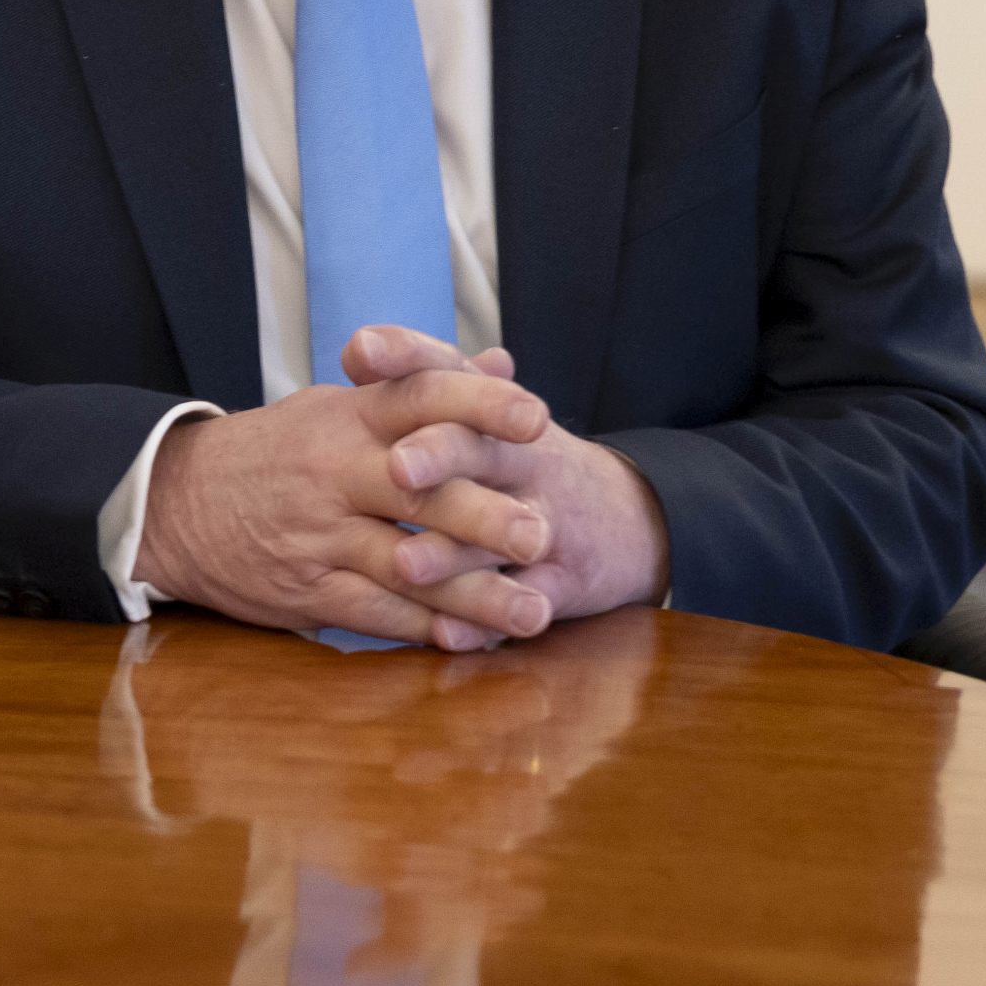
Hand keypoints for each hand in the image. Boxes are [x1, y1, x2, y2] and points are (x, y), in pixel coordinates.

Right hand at [135, 330, 560, 647]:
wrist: (176, 503)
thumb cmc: (277, 453)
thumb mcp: (338, 408)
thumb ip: (422, 391)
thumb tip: (501, 361)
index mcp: (347, 416)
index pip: (420, 397)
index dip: (479, 404)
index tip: (538, 418)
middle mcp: (334, 470)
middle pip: (418, 489)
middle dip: (485, 514)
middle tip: (544, 535)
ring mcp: (318, 533)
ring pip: (405, 564)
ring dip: (473, 594)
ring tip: (532, 614)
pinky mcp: (305, 589)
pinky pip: (373, 612)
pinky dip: (424, 629)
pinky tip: (471, 642)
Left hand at [341, 324, 671, 627]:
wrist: (628, 518)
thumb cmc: (521, 462)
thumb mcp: (483, 416)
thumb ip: (423, 387)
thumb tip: (357, 348)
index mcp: (491, 411)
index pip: (446, 369)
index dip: (406, 356)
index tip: (358, 350)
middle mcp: (520, 456)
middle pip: (477, 446)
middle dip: (438, 454)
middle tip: (396, 467)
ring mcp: (546, 518)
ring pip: (498, 531)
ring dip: (450, 551)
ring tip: (405, 565)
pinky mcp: (563, 578)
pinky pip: (528, 599)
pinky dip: (489, 620)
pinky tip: (450, 637)